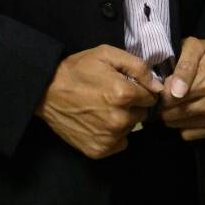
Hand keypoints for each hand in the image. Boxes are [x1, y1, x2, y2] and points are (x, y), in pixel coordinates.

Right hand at [34, 44, 163, 159]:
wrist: (46, 91)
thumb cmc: (77, 69)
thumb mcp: (106, 55)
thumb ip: (137, 67)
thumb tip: (158, 86)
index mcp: (123, 94)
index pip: (150, 97)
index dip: (140, 90)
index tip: (126, 86)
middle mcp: (119, 119)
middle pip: (141, 114)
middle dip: (132, 105)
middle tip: (112, 96)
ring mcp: (108, 137)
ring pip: (130, 128)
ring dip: (122, 119)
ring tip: (102, 107)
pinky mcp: (98, 150)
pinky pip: (118, 143)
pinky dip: (113, 134)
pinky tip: (98, 122)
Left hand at [157, 37, 204, 141]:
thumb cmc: (202, 55)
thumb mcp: (192, 48)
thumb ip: (183, 66)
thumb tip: (176, 92)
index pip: (172, 97)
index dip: (162, 91)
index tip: (163, 85)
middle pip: (173, 113)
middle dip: (164, 104)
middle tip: (167, 94)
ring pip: (178, 125)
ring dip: (171, 115)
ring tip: (176, 102)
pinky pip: (187, 134)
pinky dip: (182, 125)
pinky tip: (186, 112)